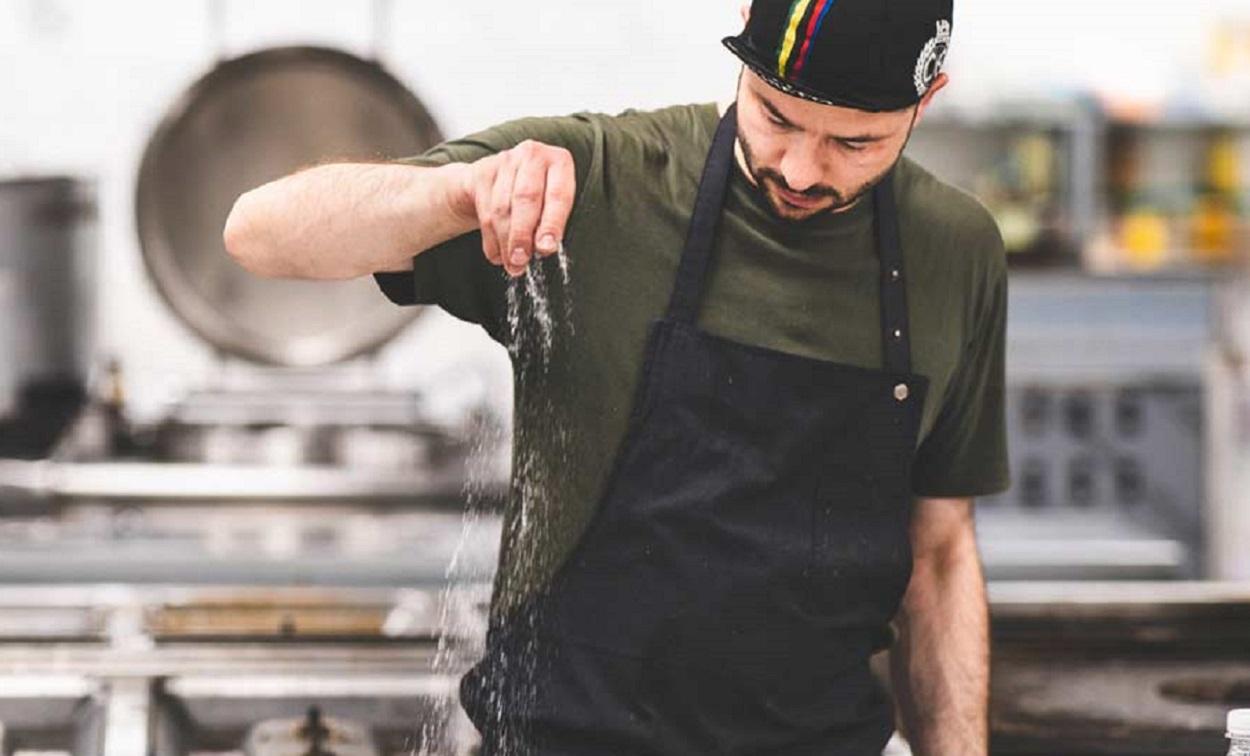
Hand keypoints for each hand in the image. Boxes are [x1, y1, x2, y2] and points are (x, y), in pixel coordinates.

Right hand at [461, 140, 574, 277]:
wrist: (498, 177)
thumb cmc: (536, 196)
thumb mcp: (552, 203)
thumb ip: (551, 222)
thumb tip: (543, 248)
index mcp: (559, 162)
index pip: (558, 195)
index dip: (552, 224)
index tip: (546, 247)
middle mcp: (532, 155)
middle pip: (526, 199)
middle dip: (523, 235)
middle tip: (521, 260)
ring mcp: (506, 161)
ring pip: (503, 208)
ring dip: (506, 242)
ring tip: (512, 263)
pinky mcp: (482, 172)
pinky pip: (485, 212)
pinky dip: (492, 240)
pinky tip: (498, 255)